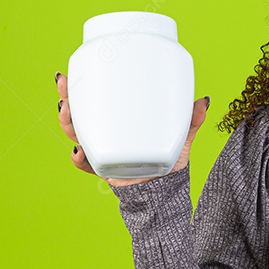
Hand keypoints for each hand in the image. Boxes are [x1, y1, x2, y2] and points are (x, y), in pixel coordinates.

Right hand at [55, 71, 209, 186]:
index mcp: (119, 123)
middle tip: (64, 88)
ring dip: (68, 123)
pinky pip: (86, 164)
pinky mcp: (105, 170)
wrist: (165, 192)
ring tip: (67, 111)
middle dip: (66, 100)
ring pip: (76, 135)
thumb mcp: (181, 138)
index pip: (95, 101)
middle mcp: (106, 136)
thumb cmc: (168, 161)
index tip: (70, 75)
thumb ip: (191, 121)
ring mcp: (103, 153)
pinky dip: (79, 158)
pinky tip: (78, 150)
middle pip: (78, 115)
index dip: (80, 88)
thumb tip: (204, 101)